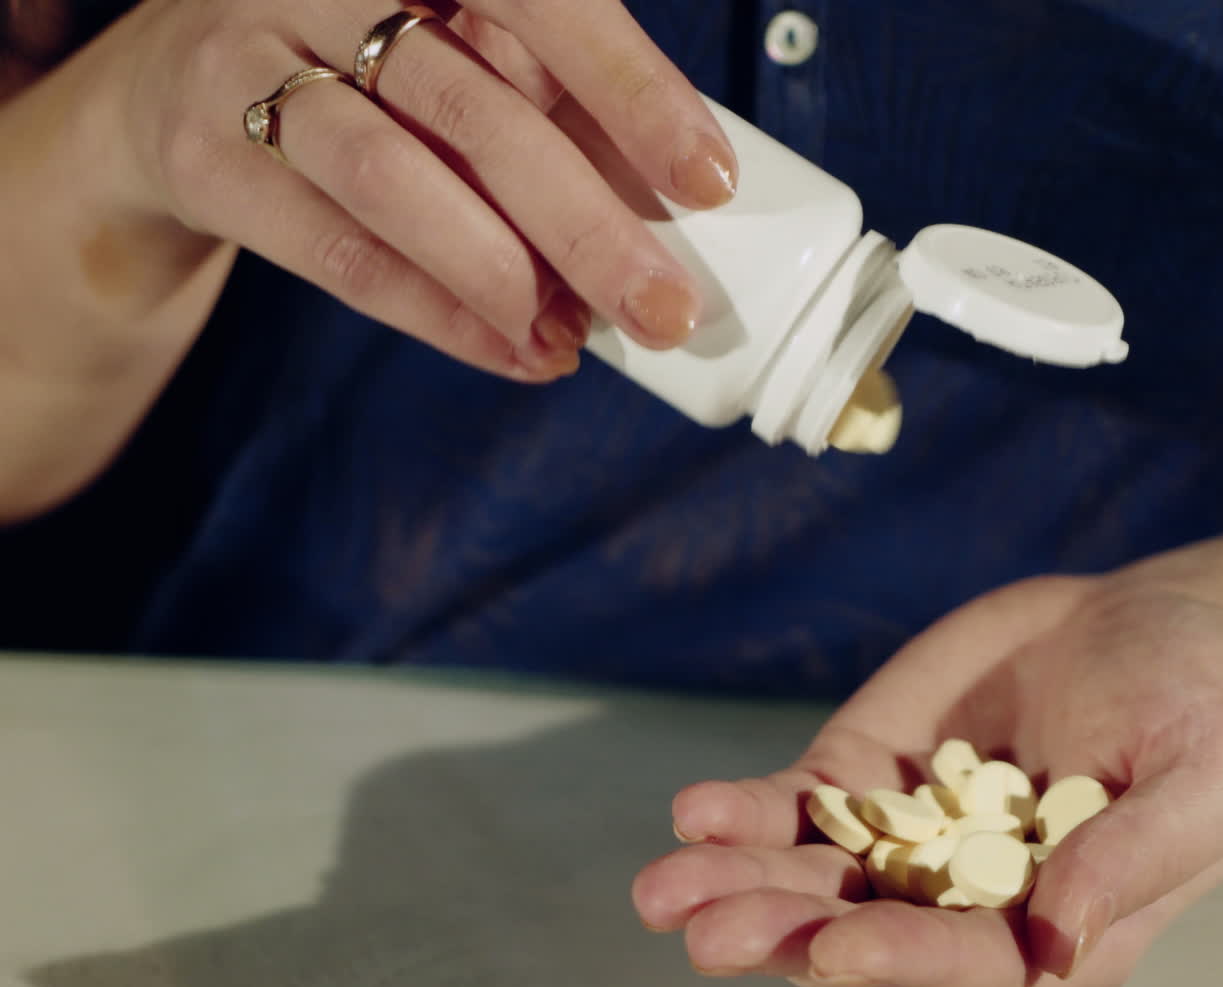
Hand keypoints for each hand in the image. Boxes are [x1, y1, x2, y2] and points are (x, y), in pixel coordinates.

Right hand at [104, 0, 734, 378]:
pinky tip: (509, 352)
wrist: (169, 94)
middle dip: (586, 224)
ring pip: (396, 180)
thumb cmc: (353, 72)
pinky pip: (339, 251)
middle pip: (477, 106)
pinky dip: (435, 313)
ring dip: (503, 278)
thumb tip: (655, 212)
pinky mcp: (209, 156)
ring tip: (578, 342)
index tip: (707, 182)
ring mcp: (249, 59)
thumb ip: (532, 106)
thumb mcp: (442, 52)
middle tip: (664, 309)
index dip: (629, 88)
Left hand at [633, 573, 1222, 986]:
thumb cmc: (1205, 705)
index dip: (911, 962)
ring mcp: (904, 845)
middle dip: (785, 936)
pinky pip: (792, 810)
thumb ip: (1136, 855)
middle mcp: (966, 905)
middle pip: (864, 937)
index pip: (978, 970)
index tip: (843, 949)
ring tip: (664, 887)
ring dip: (734, 887)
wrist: (1149, 622)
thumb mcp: (1204, 773)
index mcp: (1057, 934)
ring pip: (807, 881)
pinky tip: (694, 813)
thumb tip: (1063, 932)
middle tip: (708, 933)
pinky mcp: (862, 780)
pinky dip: (741, 816)